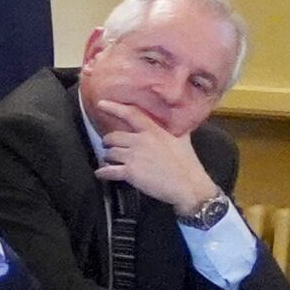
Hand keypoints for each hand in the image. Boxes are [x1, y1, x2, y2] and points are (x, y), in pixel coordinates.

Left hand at [91, 117, 224, 218]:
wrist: (189, 186)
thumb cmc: (187, 164)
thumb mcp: (183, 140)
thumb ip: (175, 129)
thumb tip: (178, 121)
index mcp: (153, 131)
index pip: (131, 114)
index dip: (114, 107)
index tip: (100, 103)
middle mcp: (141, 141)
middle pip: (113, 136)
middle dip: (108, 142)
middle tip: (109, 146)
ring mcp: (134, 156)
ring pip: (109, 153)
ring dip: (107, 158)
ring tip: (110, 161)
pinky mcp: (130, 172)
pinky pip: (108, 171)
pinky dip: (102, 173)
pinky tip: (101, 174)